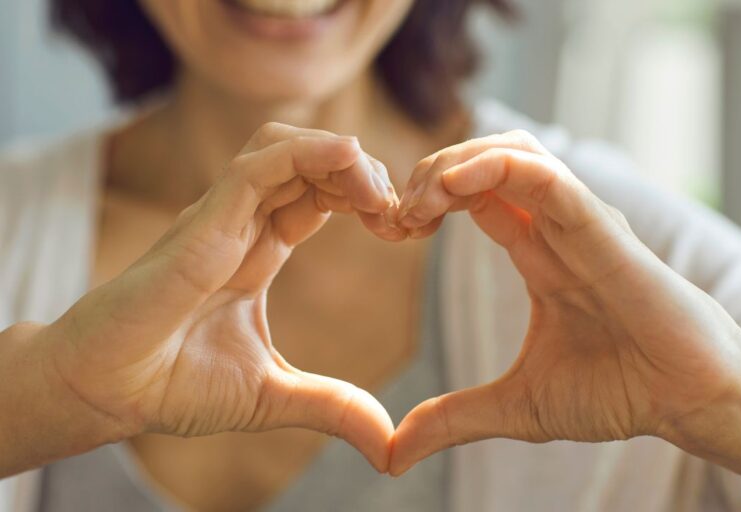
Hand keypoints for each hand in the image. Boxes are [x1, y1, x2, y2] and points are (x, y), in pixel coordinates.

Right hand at [42, 123, 400, 471]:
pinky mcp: (203, 223)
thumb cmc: (173, 384)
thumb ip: (333, 407)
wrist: (106, 391)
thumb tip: (388, 446)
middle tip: (401, 214)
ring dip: (341, 158)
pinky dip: (308, 153)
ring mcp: (222, 218)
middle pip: (312, 164)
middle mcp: (243, 224)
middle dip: (365, 175)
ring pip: (286, 148)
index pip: (321, 196)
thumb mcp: (274, 395)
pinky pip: (258, 166)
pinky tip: (350, 160)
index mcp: (259, 250)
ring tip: (378, 195)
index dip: (365, 199)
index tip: (403, 229)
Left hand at [390, 131, 740, 479]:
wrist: (687, 403)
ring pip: (513, 153)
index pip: (472, 196)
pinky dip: (495, 169)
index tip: (391, 230)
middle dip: (429, 173)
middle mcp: (554, 228)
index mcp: (536, 253)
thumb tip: (393, 454)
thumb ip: (453, 418)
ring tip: (420, 200)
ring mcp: (578, 222)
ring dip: (454, 163)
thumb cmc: (618, 392)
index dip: (425, 201)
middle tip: (395, 215)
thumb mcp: (516, 406)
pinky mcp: (602, 230)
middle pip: (485, 162)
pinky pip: (547, 178)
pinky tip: (452, 186)